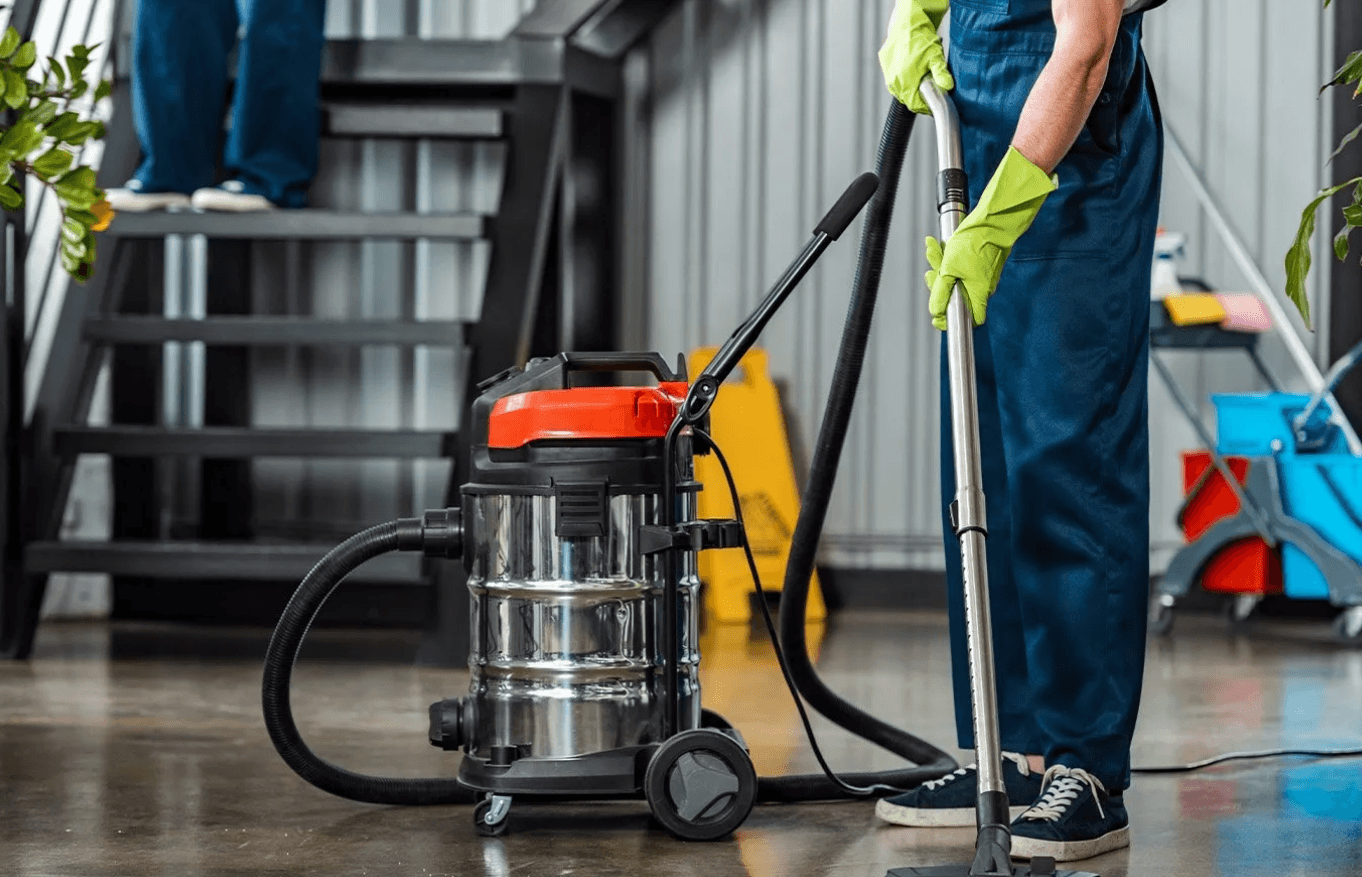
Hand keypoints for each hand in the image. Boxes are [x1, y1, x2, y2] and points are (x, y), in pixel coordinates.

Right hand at [878, 0, 953, 114]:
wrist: (907, 22)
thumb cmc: (921, 38)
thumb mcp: (936, 56)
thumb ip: (941, 73)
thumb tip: (947, 86)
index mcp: (905, 81)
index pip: (914, 105)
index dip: (925, 107)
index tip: (932, 105)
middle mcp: (893, 80)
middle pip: (907, 99)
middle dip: (918, 98)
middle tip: (929, 91)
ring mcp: (887, 74)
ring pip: (900, 91)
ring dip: (910, 90)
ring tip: (921, 81)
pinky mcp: (885, 66)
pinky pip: (894, 80)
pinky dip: (903, 80)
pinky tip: (912, 72)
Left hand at [925, 147, 1057, 330]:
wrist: (991, 219)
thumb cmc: (975, 242)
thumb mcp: (949, 269)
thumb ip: (941, 292)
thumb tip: (936, 311)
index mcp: (978, 294)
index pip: (969, 319)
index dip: (950, 319)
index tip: (937, 316)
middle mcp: (981, 288)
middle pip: (955, 297)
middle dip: (938, 284)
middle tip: (932, 273)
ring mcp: (979, 275)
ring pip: (953, 278)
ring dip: (939, 266)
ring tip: (933, 250)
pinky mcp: (976, 264)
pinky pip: (957, 266)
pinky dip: (946, 258)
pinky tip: (938, 246)